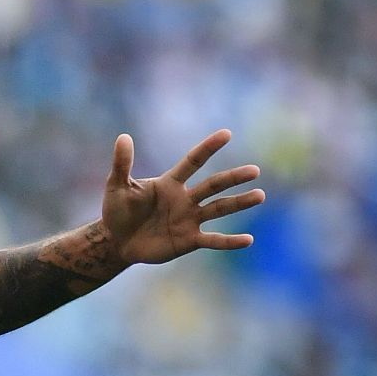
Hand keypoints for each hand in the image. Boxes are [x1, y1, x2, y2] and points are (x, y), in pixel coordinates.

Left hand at [100, 129, 264, 264]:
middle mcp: (185, 198)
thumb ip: (122, 164)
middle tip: (254, 170)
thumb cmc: (118, 211)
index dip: (207, 148)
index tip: (226, 134)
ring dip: (239, 203)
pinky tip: (248, 240)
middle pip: (213, 185)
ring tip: (259, 195)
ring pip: (219, 208)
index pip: (192, 162)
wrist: (117, 241)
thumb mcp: (117, 187)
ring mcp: (189, 219)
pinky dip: (229, 241)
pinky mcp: (189, 240)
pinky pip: (213, 240)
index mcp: (170, 183)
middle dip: (233, 178)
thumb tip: (123, 137)